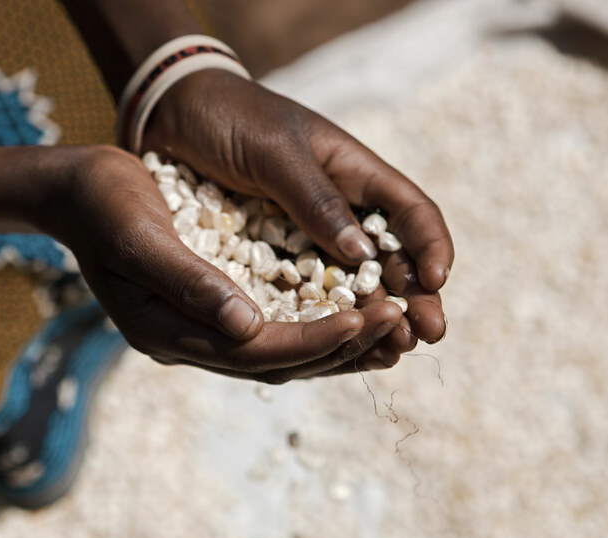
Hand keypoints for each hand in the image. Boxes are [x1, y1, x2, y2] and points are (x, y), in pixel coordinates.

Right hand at [43, 146, 408, 381]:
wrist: (78, 190)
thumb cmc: (103, 202)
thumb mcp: (138, 234)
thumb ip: (189, 282)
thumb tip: (248, 326)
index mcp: (167, 332)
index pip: (255, 352)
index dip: (313, 340)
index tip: (366, 317)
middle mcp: (188, 343)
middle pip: (278, 363)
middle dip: (341, 347)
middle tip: (401, 323)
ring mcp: (200, 331)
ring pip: (283, 355)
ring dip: (339, 346)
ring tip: (396, 329)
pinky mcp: (213, 311)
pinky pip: (275, 330)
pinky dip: (318, 326)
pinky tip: (356, 313)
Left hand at [143, 69, 453, 377]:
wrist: (171, 116)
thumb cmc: (227, 118)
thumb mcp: (274, 153)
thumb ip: (316, 199)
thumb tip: (362, 252)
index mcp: (353, 172)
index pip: (410, 212)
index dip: (430, 246)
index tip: (436, 281)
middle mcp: (340, 209)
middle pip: (391, 258)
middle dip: (414, 297)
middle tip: (428, 334)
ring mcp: (308, 237)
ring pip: (355, 284)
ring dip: (377, 317)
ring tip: (394, 351)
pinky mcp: (275, 258)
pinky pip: (308, 295)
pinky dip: (327, 320)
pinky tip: (341, 347)